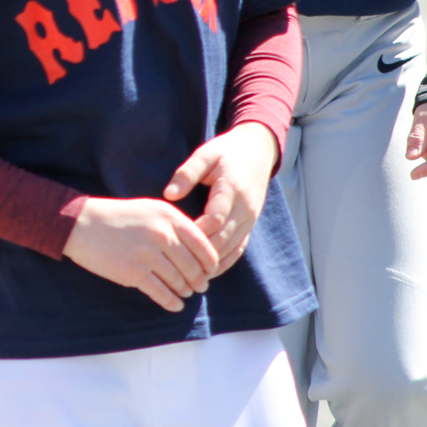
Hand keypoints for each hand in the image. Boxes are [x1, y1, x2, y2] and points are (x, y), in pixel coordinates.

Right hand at [62, 197, 219, 311]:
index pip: (203, 245)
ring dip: (185, 291)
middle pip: (193, 266)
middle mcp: (162, 235)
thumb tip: (199, 250)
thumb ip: (176, 225)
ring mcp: (148, 255)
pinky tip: (175, 305)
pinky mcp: (133, 273)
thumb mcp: (151, 210)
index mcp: (169, 217)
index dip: (210, 262)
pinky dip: (171, 302)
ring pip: (178, 281)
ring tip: (185, 293)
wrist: (82, 223)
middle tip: (200, 287)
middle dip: (199, 280)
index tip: (210, 271)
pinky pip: (161, 293)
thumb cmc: (119, 217)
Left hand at [164, 123, 278, 275]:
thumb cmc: (226, 151)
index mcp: (231, 189)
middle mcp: (245, 208)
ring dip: (213, 261)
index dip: (196, 232)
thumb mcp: (205, 154)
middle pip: (223, 237)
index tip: (175, 240)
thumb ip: (187, 173)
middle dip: (201, 253)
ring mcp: (250, 218)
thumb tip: (169, 194)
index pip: (214, 218)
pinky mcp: (251, 223)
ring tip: (190, 275)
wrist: (257, 151)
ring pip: (232, 246)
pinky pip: (240, 247)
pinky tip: (210, 271)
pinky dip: (226, 260)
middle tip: (177, 265)